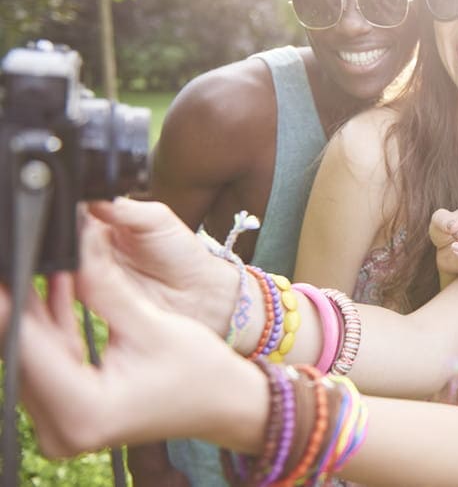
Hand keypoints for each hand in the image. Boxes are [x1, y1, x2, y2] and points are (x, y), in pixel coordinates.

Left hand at [4, 214, 260, 457]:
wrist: (224, 402)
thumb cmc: (199, 370)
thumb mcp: (149, 321)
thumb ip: (101, 284)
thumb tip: (75, 241)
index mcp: (85, 411)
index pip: (28, 348)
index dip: (13, 302)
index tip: (9, 267)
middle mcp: (64, 429)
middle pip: (24, 353)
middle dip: (25, 302)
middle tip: (26, 255)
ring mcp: (63, 426)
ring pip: (31, 356)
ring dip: (38, 310)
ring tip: (48, 263)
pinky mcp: (68, 413)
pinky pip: (46, 364)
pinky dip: (52, 328)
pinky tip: (58, 289)